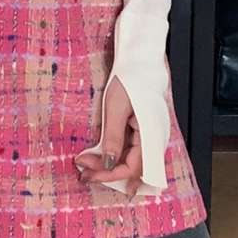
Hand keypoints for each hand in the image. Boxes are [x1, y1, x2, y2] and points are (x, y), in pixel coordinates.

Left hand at [74, 78, 142, 196]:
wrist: (140, 62)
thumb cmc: (130, 81)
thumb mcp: (116, 108)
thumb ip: (114, 138)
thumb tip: (109, 163)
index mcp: (151, 136)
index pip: (132, 168)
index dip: (109, 174)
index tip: (87, 173)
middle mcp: (153, 140)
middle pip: (132, 167)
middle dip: (107, 173)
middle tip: (84, 174)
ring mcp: (149, 135)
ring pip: (130, 160)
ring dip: (109, 165)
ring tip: (88, 166)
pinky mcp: (142, 130)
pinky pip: (130, 149)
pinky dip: (114, 154)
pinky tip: (100, 155)